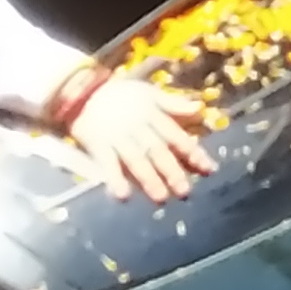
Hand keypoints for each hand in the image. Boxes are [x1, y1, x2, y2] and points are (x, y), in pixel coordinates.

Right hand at [67, 76, 214, 202]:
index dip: (193, 152)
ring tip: (161, 198)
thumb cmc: (119, 94)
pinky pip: (107, 164)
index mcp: (152, 114)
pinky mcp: (98, 146)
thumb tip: (200, 108)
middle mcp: (138, 127)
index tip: (208, 168)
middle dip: (173, 171)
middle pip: (158, 151)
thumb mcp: (148, 92)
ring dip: (149, 180)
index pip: (176, 136)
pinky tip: (123, 196)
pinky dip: (115, 180)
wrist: (81, 91)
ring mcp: (118, 137)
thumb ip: (173, 103)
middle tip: (185, 192)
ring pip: (136, 160)